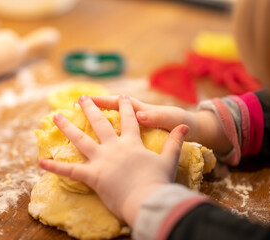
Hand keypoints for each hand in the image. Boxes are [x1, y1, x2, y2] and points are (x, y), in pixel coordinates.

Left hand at [39, 95, 188, 226]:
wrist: (149, 199)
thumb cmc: (159, 181)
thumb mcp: (169, 160)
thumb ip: (175, 142)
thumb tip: (185, 127)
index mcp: (132, 143)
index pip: (130, 120)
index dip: (126, 107)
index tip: (121, 96)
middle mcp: (114, 147)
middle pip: (100, 123)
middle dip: (91, 109)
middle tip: (81, 98)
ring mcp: (101, 160)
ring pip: (80, 139)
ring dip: (67, 127)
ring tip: (55, 116)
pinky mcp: (92, 175)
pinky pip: (70, 171)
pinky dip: (55, 167)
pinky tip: (40, 161)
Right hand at [91, 96, 231, 154]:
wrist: (193, 133)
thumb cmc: (182, 122)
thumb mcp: (171, 118)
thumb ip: (156, 116)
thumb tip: (139, 116)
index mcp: (141, 111)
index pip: (118, 103)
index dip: (102, 101)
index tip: (86, 100)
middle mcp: (135, 118)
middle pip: (111, 111)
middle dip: (95, 108)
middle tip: (76, 107)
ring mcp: (135, 130)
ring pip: (113, 124)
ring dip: (98, 122)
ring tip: (80, 124)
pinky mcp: (137, 141)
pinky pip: (119, 137)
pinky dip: (107, 139)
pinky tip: (97, 147)